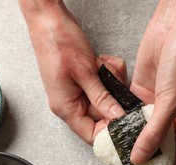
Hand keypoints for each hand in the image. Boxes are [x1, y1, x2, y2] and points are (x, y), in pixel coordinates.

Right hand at [18, 0, 124, 143]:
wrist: (48, 19)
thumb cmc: (58, 42)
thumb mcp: (85, 72)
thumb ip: (102, 97)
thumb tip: (117, 117)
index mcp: (66, 107)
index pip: (91, 134)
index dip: (110, 131)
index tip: (127, 120)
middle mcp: (70, 103)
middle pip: (102, 114)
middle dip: (114, 97)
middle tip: (116, 80)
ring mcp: (77, 91)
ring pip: (105, 97)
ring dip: (111, 81)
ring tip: (105, 65)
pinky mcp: (83, 80)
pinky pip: (102, 84)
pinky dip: (107, 72)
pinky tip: (101, 60)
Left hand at [107, 0, 175, 164]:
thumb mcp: (172, 102)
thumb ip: (154, 132)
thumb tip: (140, 158)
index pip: (171, 160)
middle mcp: (171, 119)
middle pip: (151, 152)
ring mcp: (154, 107)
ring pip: (136, 137)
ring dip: (124, 152)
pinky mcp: (140, 94)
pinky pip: (128, 117)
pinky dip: (118, 129)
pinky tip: (108, 141)